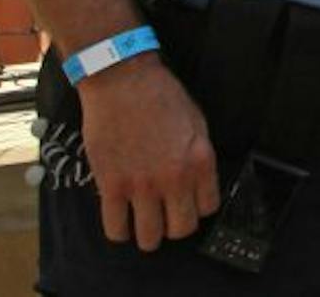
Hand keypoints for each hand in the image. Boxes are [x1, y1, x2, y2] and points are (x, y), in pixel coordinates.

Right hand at [76, 55, 219, 249]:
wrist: (122, 82)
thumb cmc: (161, 97)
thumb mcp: (197, 124)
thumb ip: (198, 158)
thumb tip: (198, 184)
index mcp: (200, 161)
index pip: (208, 208)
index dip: (197, 208)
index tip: (188, 204)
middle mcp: (174, 179)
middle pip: (181, 229)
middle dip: (174, 227)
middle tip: (166, 217)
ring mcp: (142, 185)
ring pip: (149, 237)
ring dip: (148, 235)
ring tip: (144, 224)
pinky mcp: (111, 187)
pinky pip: (116, 229)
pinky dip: (119, 231)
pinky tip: (121, 221)